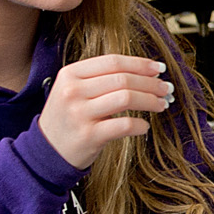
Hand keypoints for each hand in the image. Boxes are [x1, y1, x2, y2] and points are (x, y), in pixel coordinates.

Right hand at [40, 55, 172, 169]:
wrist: (47, 151)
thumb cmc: (67, 118)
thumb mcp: (73, 91)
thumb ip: (101, 78)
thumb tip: (145, 72)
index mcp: (70, 74)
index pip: (113, 62)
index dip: (140, 63)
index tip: (159, 69)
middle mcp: (73, 91)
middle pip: (123, 79)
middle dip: (150, 83)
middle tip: (166, 88)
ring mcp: (80, 113)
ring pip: (126, 98)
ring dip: (150, 100)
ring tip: (162, 104)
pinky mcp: (89, 135)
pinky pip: (124, 125)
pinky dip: (140, 125)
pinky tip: (144, 126)